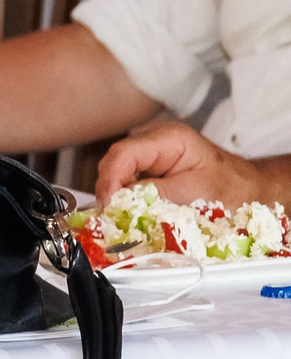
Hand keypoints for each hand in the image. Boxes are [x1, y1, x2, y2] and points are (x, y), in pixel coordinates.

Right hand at [96, 120, 282, 211]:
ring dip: (116, 197)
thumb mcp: (195, 195)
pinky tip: (129, 214)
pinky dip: (126, 199)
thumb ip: (156, 196)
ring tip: (119, 219)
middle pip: (115, 163)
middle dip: (109, 191)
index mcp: (168, 139)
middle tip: (109, 219)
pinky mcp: (149, 168)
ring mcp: (150, 153)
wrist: (251, 190)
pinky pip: (128, 181)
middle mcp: (153, 140)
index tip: (106, 208)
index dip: (109, 181)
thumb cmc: (232, 189)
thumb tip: (118, 205)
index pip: (123, 154)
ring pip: (117, 173)